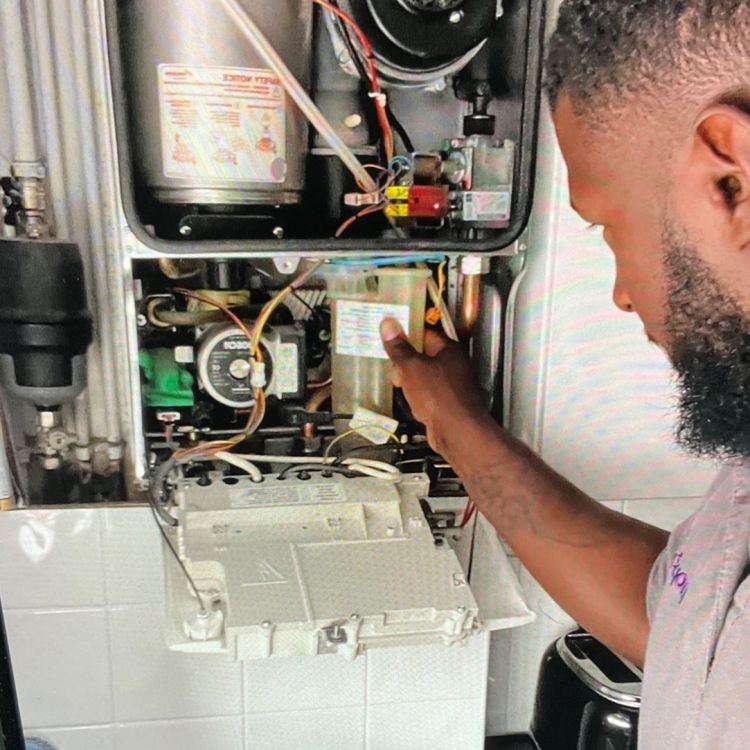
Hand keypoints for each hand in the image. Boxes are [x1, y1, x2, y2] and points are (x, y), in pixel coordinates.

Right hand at [380, 318, 491, 455]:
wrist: (457, 432)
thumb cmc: (438, 395)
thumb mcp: (411, 367)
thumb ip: (399, 348)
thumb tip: (388, 324)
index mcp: (447, 349)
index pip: (424, 333)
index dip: (406, 334)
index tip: (389, 337)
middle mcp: (452, 365)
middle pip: (422, 356)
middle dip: (404, 364)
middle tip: (394, 370)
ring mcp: (450, 385)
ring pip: (423, 377)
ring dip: (409, 383)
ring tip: (401, 387)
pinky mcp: (446, 403)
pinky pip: (427, 395)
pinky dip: (418, 399)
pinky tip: (413, 405)